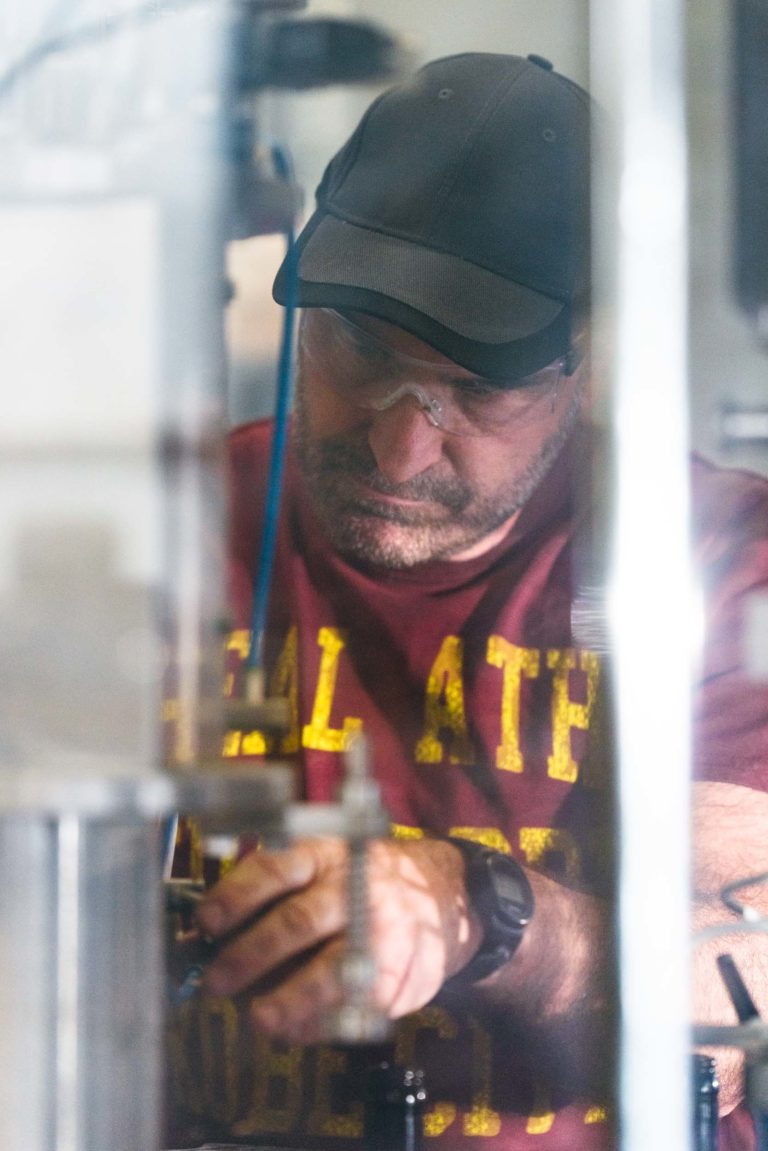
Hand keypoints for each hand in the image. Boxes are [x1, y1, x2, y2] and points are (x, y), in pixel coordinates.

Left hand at [196, 836, 481, 1043]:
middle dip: (252, 954)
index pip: (273, 870)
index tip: (205, 923)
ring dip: (290, 998)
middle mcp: (352, 887)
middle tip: (215, 982)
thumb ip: (264, 900)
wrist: (438, 896)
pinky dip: (320, 1023)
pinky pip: (355, 1004)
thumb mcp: (316, 871)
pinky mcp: (398, 973)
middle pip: (298, 920)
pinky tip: (294, 1030)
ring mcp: (379, 931)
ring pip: (331, 967)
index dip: (236, 896)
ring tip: (259, 1018)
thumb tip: (198, 942)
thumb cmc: (353, 885)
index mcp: (322, 856)